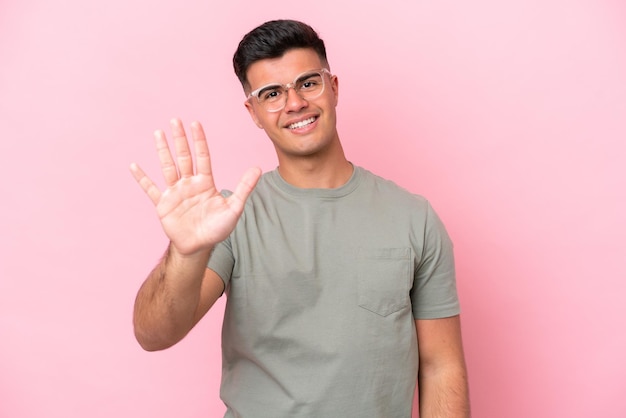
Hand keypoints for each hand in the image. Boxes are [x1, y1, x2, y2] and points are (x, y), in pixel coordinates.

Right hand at [130, 118, 260, 254]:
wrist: (199, 247)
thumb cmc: (217, 228)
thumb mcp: (234, 208)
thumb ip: (244, 188)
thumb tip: (257, 169)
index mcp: (205, 182)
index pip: (202, 156)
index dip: (199, 140)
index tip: (195, 123)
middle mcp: (189, 183)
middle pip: (183, 157)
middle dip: (180, 139)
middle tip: (175, 120)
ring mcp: (175, 192)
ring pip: (167, 167)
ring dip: (163, 151)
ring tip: (158, 133)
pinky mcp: (163, 204)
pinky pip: (151, 189)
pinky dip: (142, 178)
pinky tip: (134, 166)